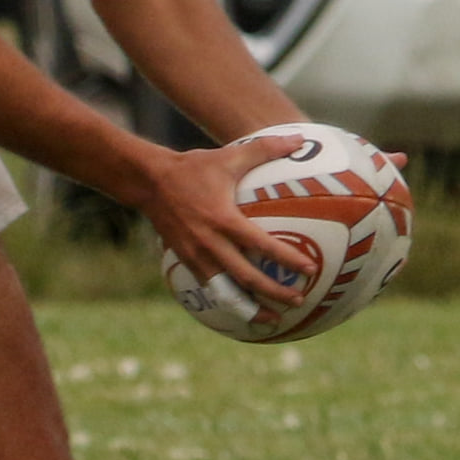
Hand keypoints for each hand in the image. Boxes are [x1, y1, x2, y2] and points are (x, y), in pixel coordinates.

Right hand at [135, 135, 312, 309]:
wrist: (149, 182)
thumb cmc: (193, 168)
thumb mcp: (229, 156)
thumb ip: (266, 148)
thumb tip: (299, 139)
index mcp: (224, 220)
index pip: (261, 246)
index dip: (286, 260)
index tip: (309, 270)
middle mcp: (210, 243)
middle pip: (246, 278)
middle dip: (273, 293)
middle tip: (297, 302)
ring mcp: (195, 255)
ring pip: (225, 292)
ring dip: (248, 308)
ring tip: (271, 320)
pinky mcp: (185, 261)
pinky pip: (210, 288)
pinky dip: (227, 301)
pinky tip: (243, 308)